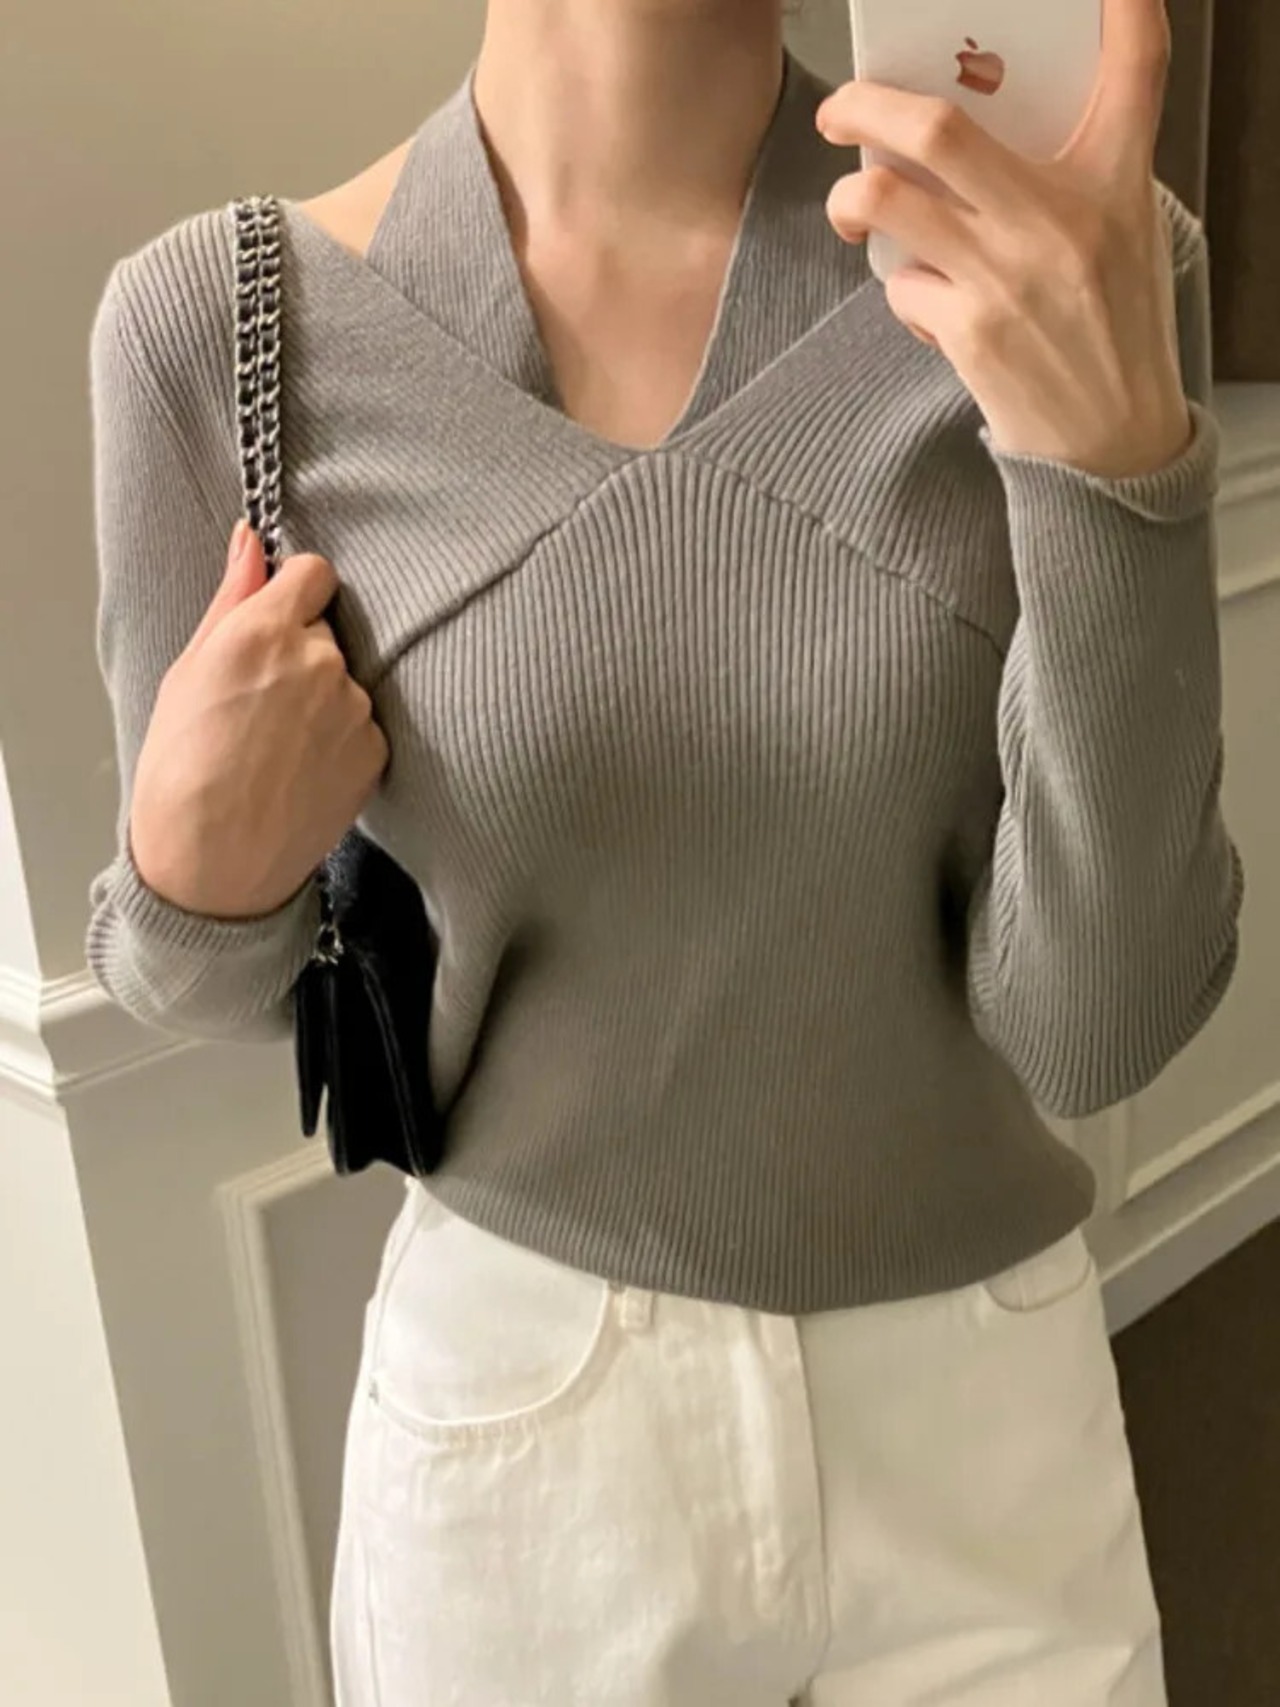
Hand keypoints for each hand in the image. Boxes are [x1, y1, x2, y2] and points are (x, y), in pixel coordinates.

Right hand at [129, 522, 389, 918]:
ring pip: (345, 681)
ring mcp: (354, 708)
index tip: (281, 618)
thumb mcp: (189, 672)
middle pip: (328, 632)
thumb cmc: (183, 770)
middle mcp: (321, 661)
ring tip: (278, 746)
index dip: (297, 593)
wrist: (212, 863)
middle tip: (262, 703)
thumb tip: (251, 542)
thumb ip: (232, 600)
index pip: (315, 573)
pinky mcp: (374, 751)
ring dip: (323, 700)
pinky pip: (361, 726)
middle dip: (303, 653)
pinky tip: (301, 770)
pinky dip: (340, 741)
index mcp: (265, 631)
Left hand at [816, 0, 1193, 478]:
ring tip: (853, 212)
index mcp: (1113, 182)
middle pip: (939, 127)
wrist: (1115, 439)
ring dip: (851, 202)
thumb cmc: (1112, 327)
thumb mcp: (1123, 234)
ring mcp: (1009, 276)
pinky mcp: (972, 332)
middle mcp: (1059, 219)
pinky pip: (902, 286)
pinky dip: (905, 292)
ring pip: (887, 204)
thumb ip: (1065, 179)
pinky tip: (934, 311)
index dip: (1128, 9)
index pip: (1137, 69)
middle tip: (839, 112)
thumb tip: (968, 140)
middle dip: (864, 105)